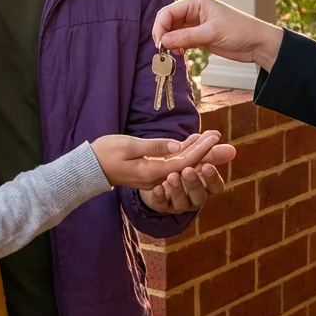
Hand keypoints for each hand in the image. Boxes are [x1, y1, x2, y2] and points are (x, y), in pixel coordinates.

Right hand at [91, 131, 234, 190]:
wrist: (89, 168)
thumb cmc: (105, 153)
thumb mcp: (128, 146)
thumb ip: (154, 147)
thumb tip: (177, 147)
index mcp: (152, 172)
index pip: (183, 161)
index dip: (201, 149)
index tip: (215, 137)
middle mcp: (156, 178)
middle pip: (188, 166)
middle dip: (207, 154)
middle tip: (226, 144)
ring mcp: (154, 177)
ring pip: (181, 165)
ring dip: (198, 153)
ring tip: (215, 141)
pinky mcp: (150, 172)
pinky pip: (172, 164)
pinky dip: (184, 154)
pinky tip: (194, 144)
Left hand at [139, 134, 226, 213]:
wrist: (156, 173)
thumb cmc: (180, 163)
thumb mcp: (192, 154)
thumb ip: (204, 147)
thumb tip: (217, 134)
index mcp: (206, 186)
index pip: (216, 187)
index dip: (213, 178)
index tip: (207, 166)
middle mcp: (195, 198)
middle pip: (200, 197)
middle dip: (194, 183)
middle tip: (187, 170)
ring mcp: (178, 204)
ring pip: (182, 203)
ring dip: (177, 189)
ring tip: (171, 176)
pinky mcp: (162, 205)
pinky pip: (161, 204)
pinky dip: (160, 197)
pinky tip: (157, 188)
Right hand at [152, 0, 284, 70]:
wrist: (257, 44)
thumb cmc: (240, 30)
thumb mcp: (211, 33)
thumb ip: (186, 37)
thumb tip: (163, 41)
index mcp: (196, 2)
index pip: (168, 11)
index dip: (160, 26)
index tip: (159, 42)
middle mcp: (193, 12)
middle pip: (168, 21)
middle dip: (163, 35)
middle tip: (163, 50)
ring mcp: (195, 25)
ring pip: (173, 32)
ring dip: (169, 43)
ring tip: (173, 54)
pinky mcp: (199, 37)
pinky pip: (181, 41)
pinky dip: (177, 48)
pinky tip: (180, 54)